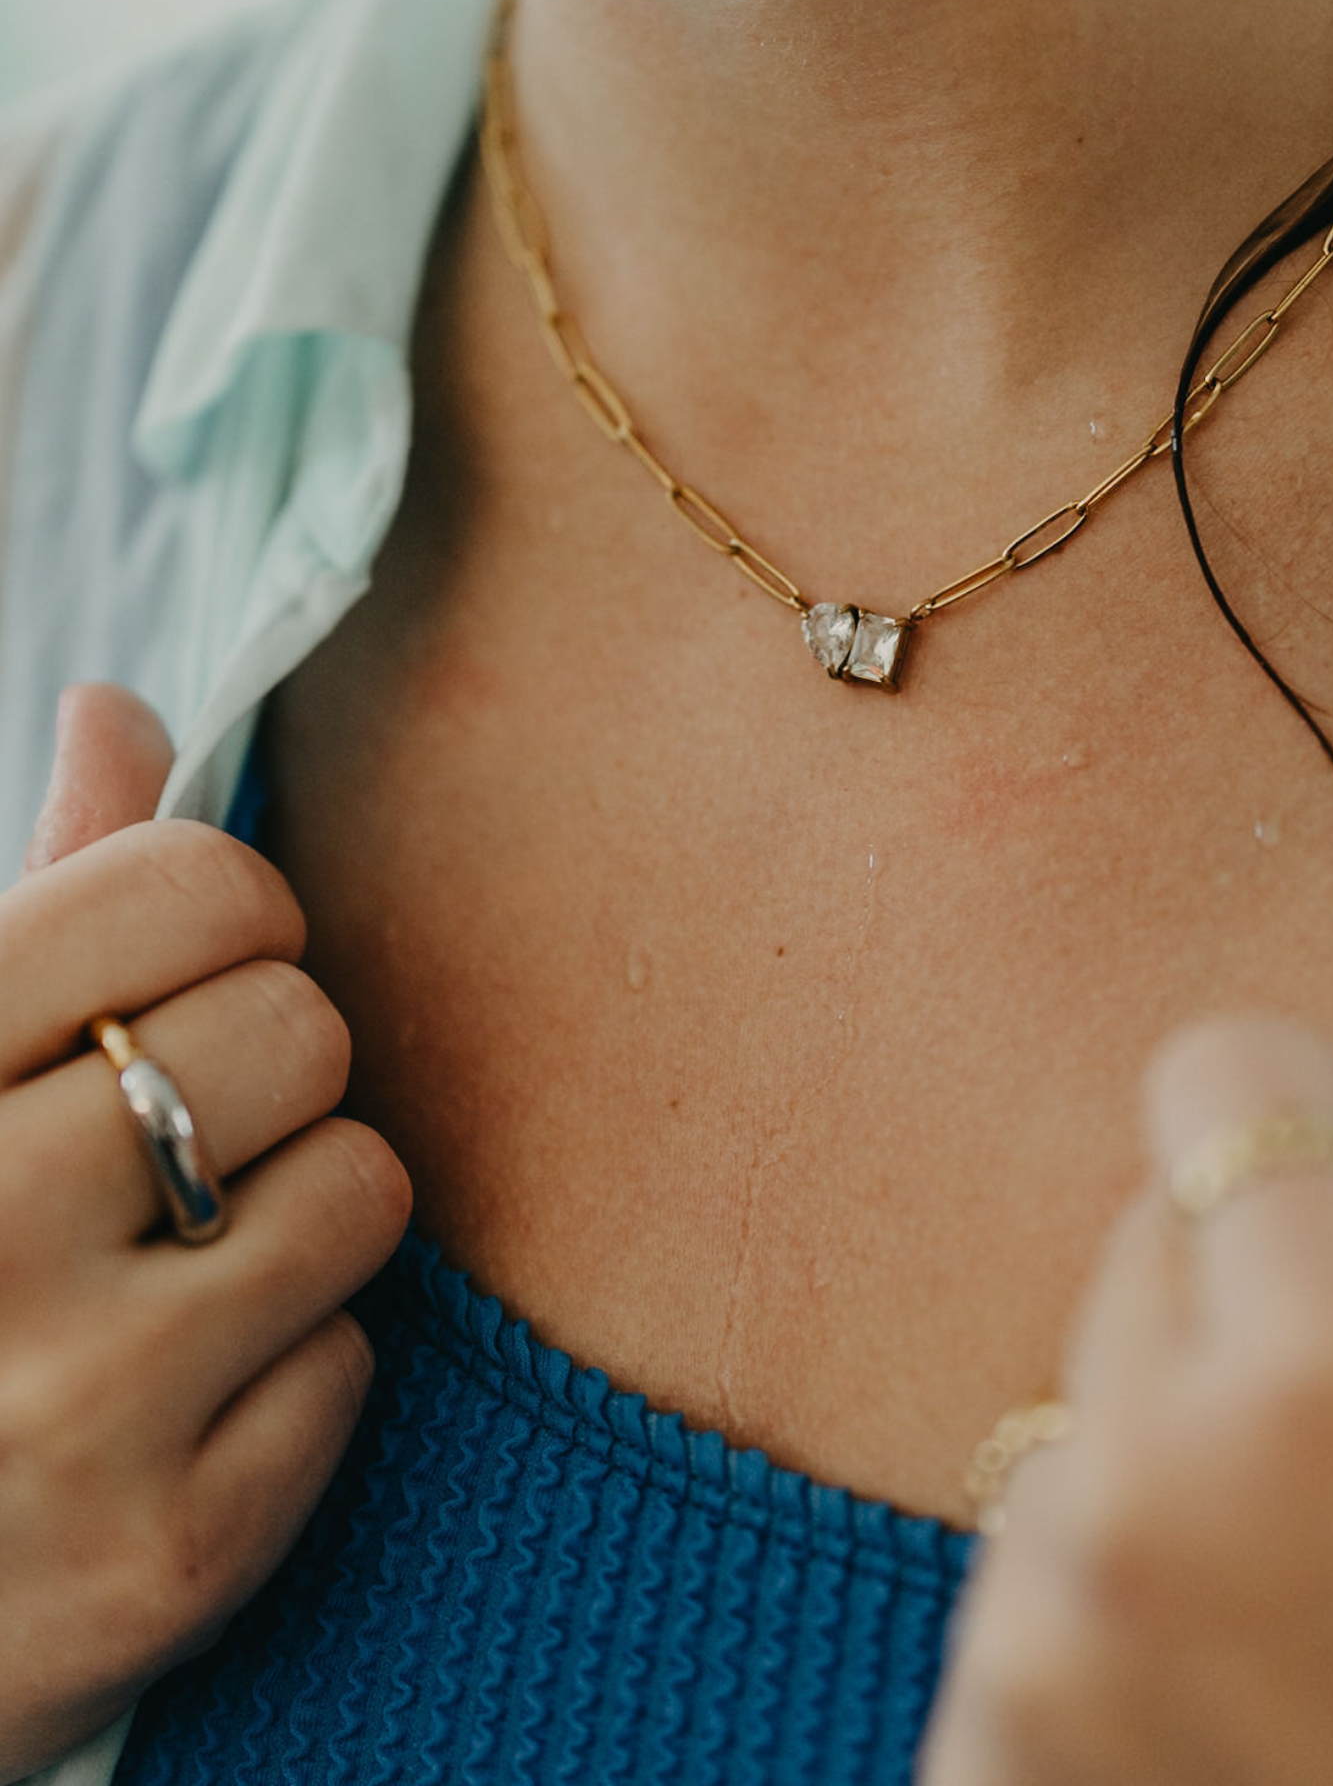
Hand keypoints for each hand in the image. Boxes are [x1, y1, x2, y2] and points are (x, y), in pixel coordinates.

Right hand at [0, 686, 409, 1782]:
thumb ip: (38, 897)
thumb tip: (122, 705)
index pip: (193, 884)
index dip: (228, 913)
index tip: (182, 974)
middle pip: (302, 1028)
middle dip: (262, 1075)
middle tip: (168, 1147)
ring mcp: (68, 1416)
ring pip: (362, 1185)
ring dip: (293, 1220)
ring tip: (169, 1277)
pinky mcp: (168, 1559)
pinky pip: (355, 1362)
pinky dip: (290, 1375)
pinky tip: (172, 1412)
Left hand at [921, 943, 1332, 1785]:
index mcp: (1324, 1366)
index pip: (1212, 1068)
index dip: (1307, 1112)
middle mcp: (1135, 1480)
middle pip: (1144, 1238)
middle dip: (1249, 1296)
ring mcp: (1031, 1631)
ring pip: (1083, 1408)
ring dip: (1176, 1455)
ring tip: (1325, 1611)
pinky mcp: (973, 1754)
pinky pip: (1028, 1577)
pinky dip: (1111, 1603)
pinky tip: (1241, 1706)